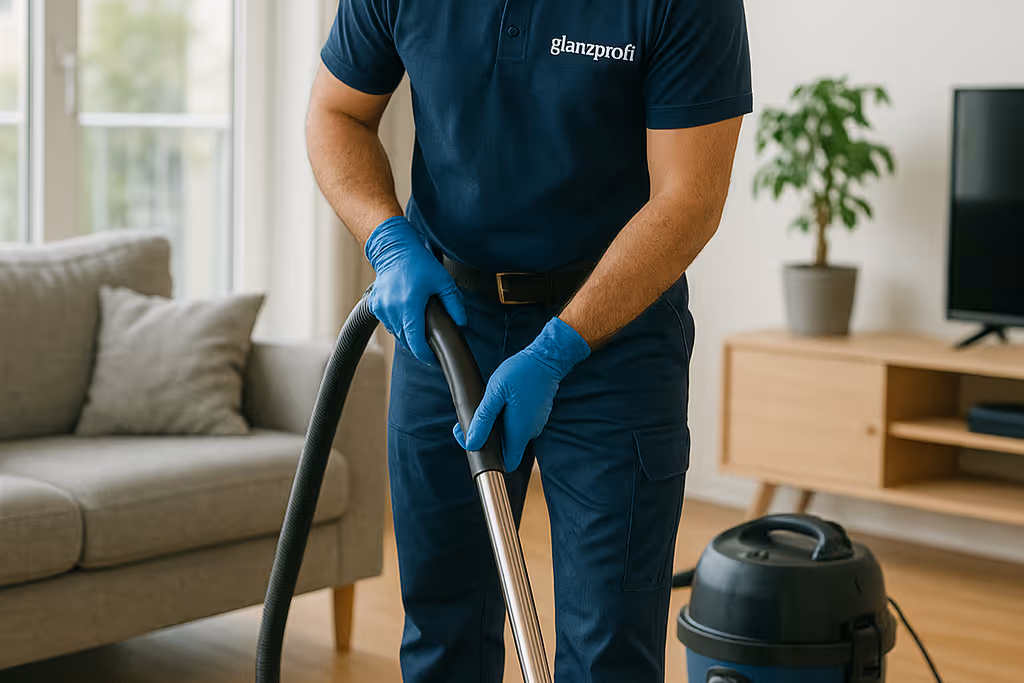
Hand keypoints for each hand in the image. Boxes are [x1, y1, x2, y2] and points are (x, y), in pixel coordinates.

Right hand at [366, 216, 466, 363]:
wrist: (394, 249)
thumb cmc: (418, 263)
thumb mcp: (443, 281)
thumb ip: (454, 304)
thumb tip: (461, 323)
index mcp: (409, 305)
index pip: (415, 342)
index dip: (425, 355)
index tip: (433, 359)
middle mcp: (392, 309)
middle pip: (406, 341)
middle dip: (418, 347)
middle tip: (431, 347)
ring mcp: (381, 308)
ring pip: (396, 334)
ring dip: (408, 336)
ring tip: (421, 331)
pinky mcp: (375, 306)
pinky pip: (388, 324)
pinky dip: (398, 326)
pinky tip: (408, 319)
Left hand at [454, 317, 589, 470]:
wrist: (547, 358)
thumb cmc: (521, 372)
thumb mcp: (495, 393)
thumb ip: (483, 419)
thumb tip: (472, 442)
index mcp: (519, 431)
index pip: (505, 463)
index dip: (488, 459)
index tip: (474, 442)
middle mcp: (530, 432)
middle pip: (506, 449)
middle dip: (488, 438)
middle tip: (474, 418)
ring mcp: (536, 424)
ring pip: (512, 435)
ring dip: (497, 427)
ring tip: (489, 407)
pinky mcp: (537, 416)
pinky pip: (519, 425)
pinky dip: (507, 419)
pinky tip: (502, 404)